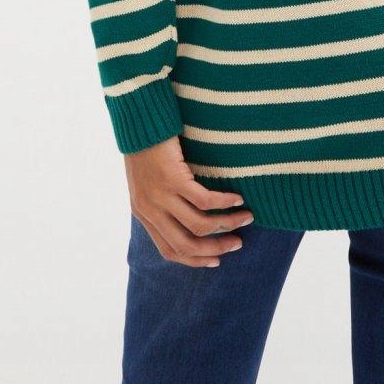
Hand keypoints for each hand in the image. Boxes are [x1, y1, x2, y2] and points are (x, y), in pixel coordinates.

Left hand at [124, 134, 253, 266]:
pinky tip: (237, 199)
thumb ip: (163, 201)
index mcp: (144, 214)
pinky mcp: (173, 179)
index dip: (195, 260)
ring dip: (227, 224)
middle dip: (216, 248)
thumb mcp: (148, 182)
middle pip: (187, 244)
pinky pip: (205, 201)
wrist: (138, 123)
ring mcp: (161, 196)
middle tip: (237, 244)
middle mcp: (150, 210)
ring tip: (245, 218)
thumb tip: (188, 216)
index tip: (216, 260)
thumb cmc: (146, 147)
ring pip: (200, 225)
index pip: (170, 250)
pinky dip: (224, 202)